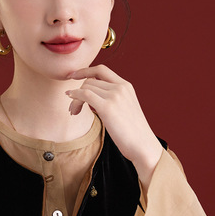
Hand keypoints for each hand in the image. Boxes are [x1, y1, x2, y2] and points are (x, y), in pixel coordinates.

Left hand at [66, 65, 162, 185]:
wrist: (142, 145)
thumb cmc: (132, 133)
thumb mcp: (125, 109)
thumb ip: (112, 100)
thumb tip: (92, 102)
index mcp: (126, 86)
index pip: (102, 70)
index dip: (85, 70)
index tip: (73, 76)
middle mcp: (120, 87)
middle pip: (90, 81)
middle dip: (78, 91)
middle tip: (74, 108)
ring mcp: (114, 96)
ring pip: (86, 88)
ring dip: (75, 99)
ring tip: (74, 112)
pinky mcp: (107, 107)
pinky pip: (84, 95)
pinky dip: (75, 98)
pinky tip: (72, 107)